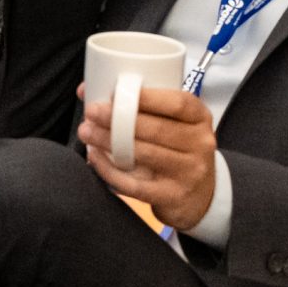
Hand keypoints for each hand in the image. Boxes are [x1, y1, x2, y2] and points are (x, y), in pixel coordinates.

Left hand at [78, 81, 217, 231]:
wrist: (201, 195)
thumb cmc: (178, 149)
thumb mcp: (174, 124)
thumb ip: (141, 106)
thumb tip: (86, 90)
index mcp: (200, 118)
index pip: (177, 104)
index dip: (146, 97)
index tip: (115, 92)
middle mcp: (200, 143)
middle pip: (156, 129)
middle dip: (119, 119)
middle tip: (91, 112)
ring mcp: (189, 172)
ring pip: (144, 154)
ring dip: (109, 142)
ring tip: (86, 132)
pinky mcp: (173, 196)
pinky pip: (135, 184)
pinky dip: (111, 170)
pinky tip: (95, 158)